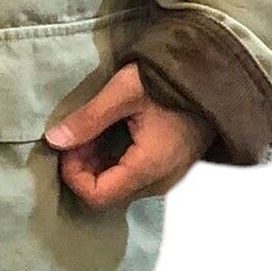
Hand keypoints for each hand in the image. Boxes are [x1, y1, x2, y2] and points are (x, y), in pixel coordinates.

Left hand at [43, 62, 212, 209]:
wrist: (217, 73)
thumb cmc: (171, 80)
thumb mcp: (124, 92)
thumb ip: (89, 119)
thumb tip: (54, 139)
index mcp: (148, 168)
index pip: (97, 197)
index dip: (74, 175)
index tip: (70, 145)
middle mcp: (159, 182)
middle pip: (107, 194)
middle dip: (84, 168)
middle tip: (79, 134)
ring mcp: (167, 176)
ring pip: (119, 185)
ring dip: (98, 163)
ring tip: (94, 130)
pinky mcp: (170, 166)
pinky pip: (134, 175)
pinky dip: (115, 159)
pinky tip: (112, 131)